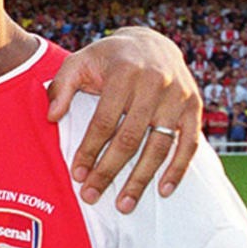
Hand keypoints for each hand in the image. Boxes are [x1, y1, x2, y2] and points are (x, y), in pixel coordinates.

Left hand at [47, 26, 200, 212]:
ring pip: (158, 146)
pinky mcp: (194, 106)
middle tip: (91, 195)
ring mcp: (178, 96)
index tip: (77, 175)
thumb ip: (62, 86)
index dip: (89, 150)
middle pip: (130, 138)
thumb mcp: (79, 61)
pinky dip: (177, 169)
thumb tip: (52, 116)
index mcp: (124, 73)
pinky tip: (163, 190)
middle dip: (109, 170)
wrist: (152, 42)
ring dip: (141, 179)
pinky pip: (189, 144)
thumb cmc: (109, 59)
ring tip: (123, 205)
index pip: (104, 120)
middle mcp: (155, 83)